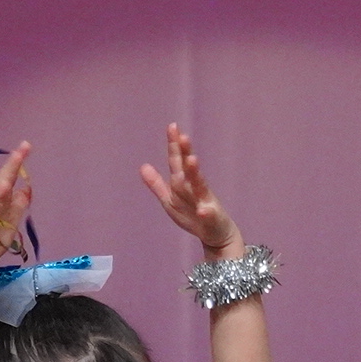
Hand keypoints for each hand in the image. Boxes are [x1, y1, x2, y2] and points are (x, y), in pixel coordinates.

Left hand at [139, 124, 238, 254]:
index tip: (172, 126)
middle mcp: (196, 188)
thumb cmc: (192, 215)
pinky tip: (202, 210)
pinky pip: (208, 215)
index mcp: (184, 183)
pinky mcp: (212, 218)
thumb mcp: (170, 200)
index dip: (174, 146)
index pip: (177, 162)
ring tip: (191, 160)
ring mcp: (205, 202)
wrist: (218, 235)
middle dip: (186, 153)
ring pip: (199, 186)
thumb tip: (143, 166)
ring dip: (195, 174)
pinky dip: (205, 212)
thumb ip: (157, 184)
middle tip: (183, 136)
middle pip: (188, 169)